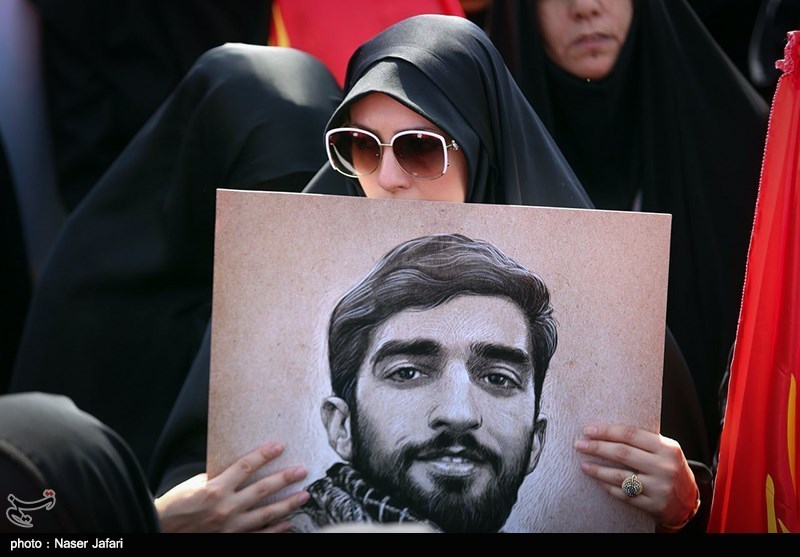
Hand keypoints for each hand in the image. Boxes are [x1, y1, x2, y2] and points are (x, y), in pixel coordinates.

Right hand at [155, 442, 309, 532]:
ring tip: (304, 495)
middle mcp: (225, 508)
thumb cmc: (176, 505)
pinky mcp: (232, 540)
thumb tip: (241, 470)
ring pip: (266, 514)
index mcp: (215, 489)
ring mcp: (230, 527)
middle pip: (262, 489)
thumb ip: (219, 478)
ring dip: (288, 504)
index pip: (245, 467)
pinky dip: (276, 529)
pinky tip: (289, 522)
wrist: (160, 530)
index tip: (279, 446)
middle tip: (302, 471)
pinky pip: (260, 535)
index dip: (264, 455)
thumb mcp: (195, 484)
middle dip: (285, 479)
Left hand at [574, 424, 698, 529]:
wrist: (689, 500)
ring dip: (598, 470)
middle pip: (622, 453)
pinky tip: (599, 482)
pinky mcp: (654, 505)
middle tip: (579, 445)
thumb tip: (606, 430)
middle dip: (597, 448)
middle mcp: (664, 467)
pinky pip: (624, 495)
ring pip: (620, 476)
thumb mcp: (665, 450)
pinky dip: (609, 488)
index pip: (630, 434)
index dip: (607, 431)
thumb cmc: (671, 469)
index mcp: (667, 448)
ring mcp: (659, 488)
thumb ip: (643, 441)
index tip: (588, 430)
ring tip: (584, 465)